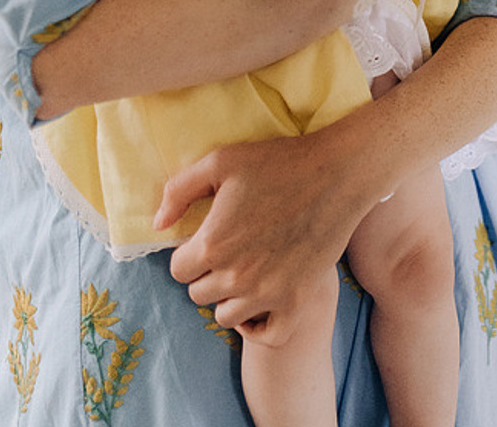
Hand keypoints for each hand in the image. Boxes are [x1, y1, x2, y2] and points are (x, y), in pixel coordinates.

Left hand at [156, 130, 369, 339]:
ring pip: (227, 316)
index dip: (191, 252)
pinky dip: (260, 326)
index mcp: (213, 244)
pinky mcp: (297, 300)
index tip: (211, 237)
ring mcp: (267, 293)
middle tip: (233, 250)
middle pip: (199, 294)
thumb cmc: (280, 162)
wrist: (339, 173)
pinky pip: (267, 336)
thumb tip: (158, 224)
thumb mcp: (222, 161)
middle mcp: (236, 276)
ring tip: (248, 271)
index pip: (178, 269)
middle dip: (209, 273)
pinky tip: (263, 302)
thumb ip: (180, 190)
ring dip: (231, 297)